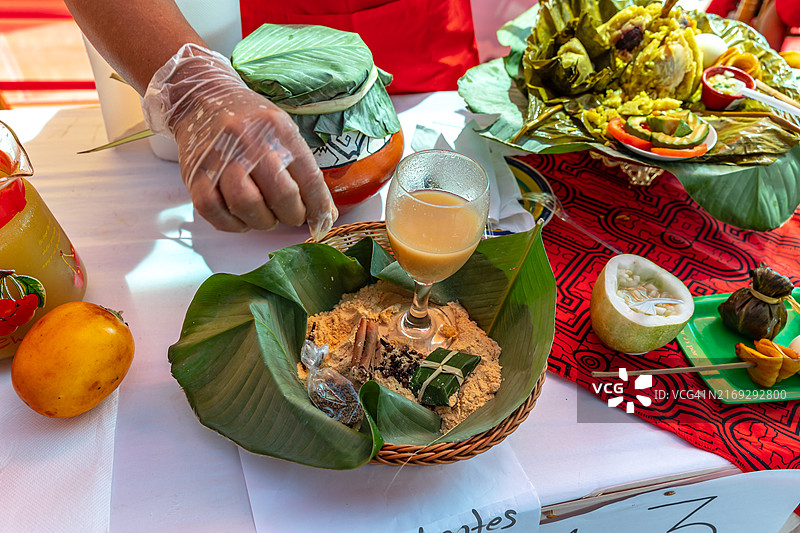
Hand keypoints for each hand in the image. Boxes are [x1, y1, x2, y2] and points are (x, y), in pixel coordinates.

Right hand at [142, 44, 336, 235]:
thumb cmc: (249, 121)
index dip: (319, 208)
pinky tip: (240, 217)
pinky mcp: (195, 174)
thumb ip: (303, 170)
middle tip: (291, 215)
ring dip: (263, 221)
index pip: (309, 178)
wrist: (201, 97)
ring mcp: (219, 158)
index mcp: (278, 130)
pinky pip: (213, 211)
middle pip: (280, 194)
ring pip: (246, 205)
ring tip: (266, 216)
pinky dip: (232, 223)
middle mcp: (249, 142)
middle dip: (292, 215)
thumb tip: (325, 214)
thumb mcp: (283, 132)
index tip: (323, 223)